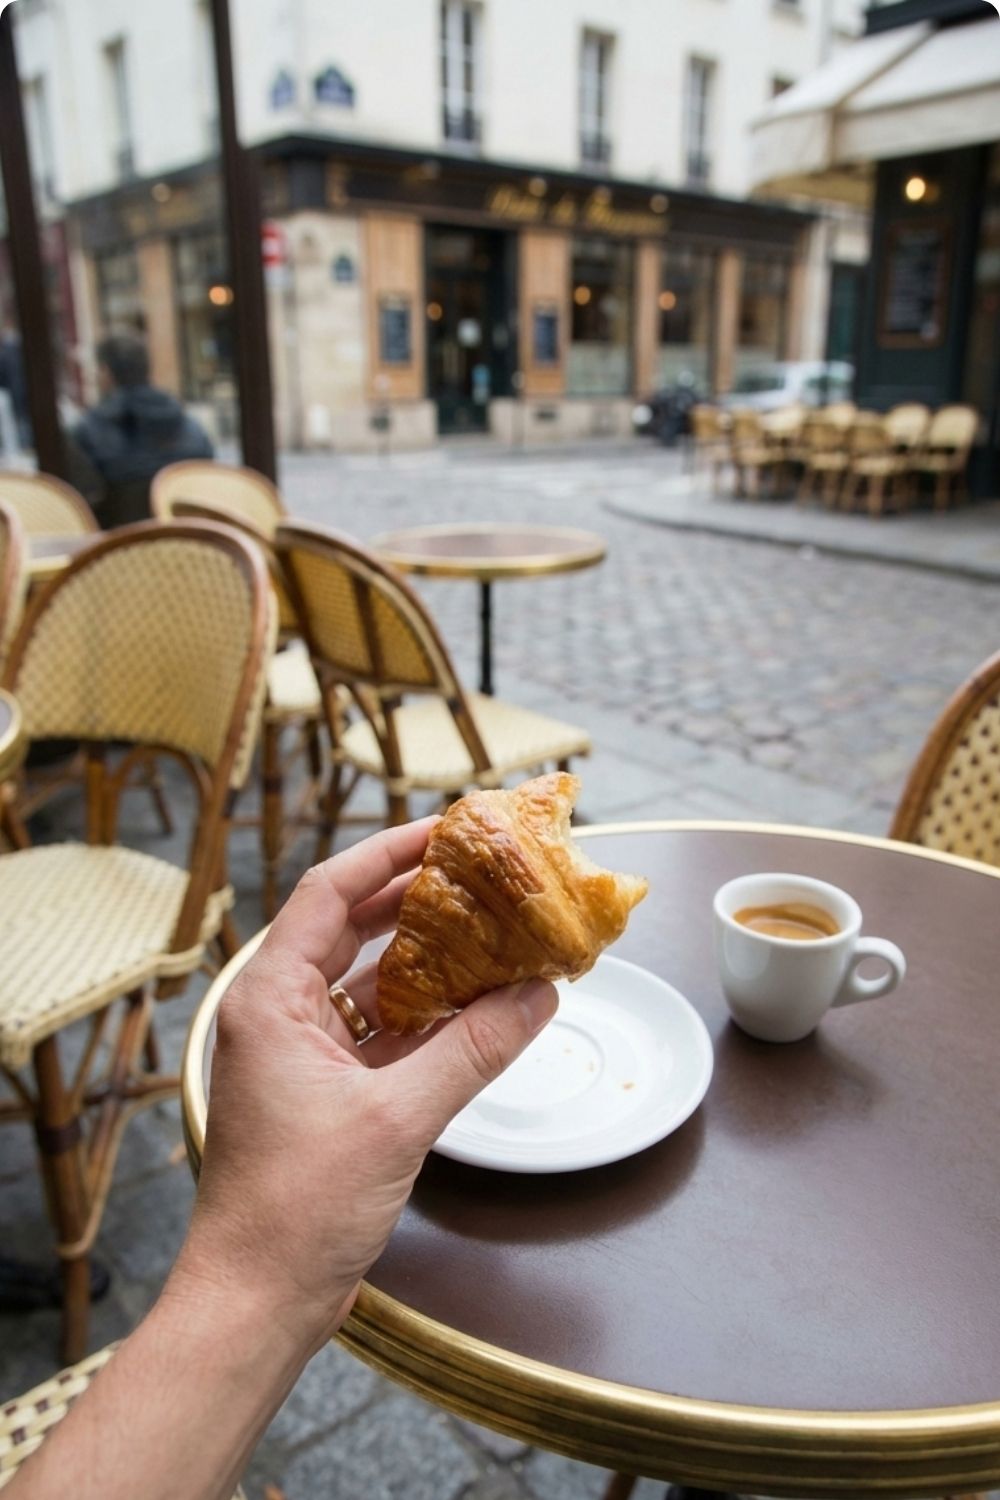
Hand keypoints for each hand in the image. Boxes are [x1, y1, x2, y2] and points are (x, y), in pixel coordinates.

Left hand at [175, 820, 557, 1353]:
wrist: (257, 1301)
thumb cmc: (297, 1207)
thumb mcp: (398, 1118)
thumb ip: (474, 1049)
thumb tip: (541, 992)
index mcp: (269, 998)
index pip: (329, 891)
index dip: (388, 853)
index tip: (447, 830)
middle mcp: (277, 1013)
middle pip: (351, 929)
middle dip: (417, 903)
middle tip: (483, 877)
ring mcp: (300, 1053)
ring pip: (370, 982)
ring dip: (428, 963)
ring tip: (494, 935)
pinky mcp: (324, 1092)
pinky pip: (380, 1032)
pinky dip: (427, 1018)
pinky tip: (480, 1009)